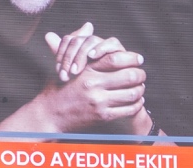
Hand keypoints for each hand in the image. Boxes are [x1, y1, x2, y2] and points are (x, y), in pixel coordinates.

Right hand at [2, 27, 147, 134]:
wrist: (50, 114)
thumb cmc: (58, 87)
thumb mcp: (65, 63)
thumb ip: (77, 44)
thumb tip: (88, 26)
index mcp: (86, 69)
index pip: (115, 58)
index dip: (131, 58)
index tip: (139, 59)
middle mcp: (93, 84)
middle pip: (129, 76)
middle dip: (140, 75)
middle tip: (143, 75)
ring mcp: (99, 101)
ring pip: (132, 93)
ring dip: (140, 90)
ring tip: (141, 88)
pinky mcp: (103, 116)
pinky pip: (128, 109)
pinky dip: (137, 105)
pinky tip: (137, 101)